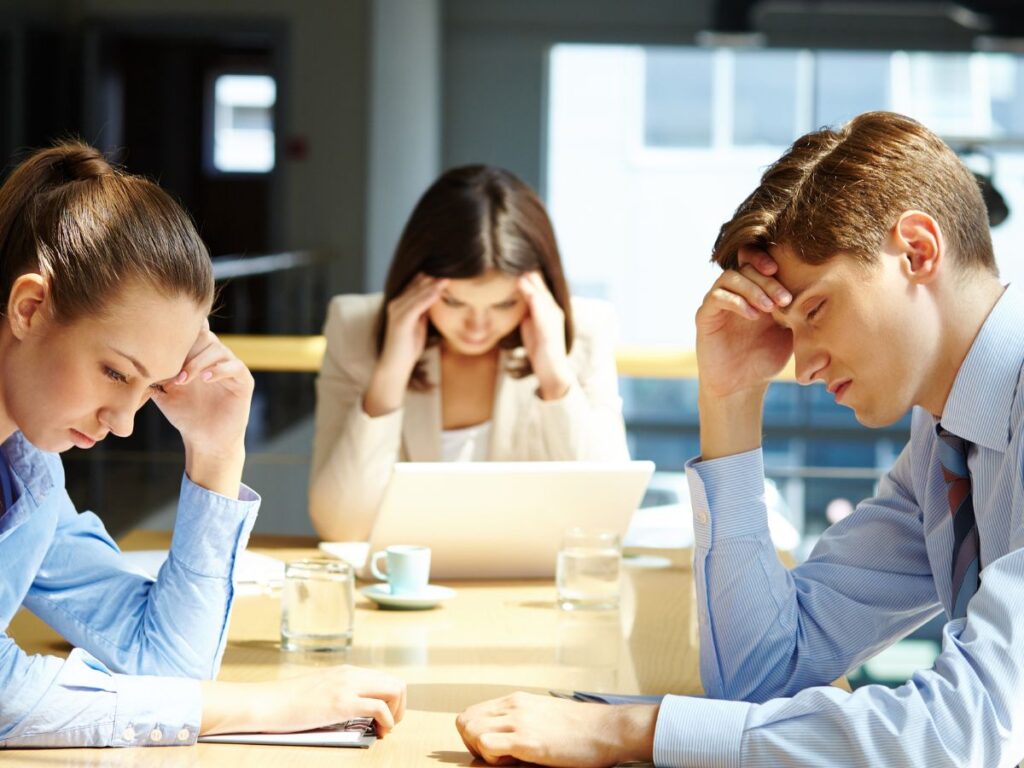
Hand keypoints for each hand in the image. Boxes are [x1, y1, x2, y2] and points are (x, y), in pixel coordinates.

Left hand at [152, 321, 253, 495]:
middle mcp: (215, 356)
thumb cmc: (184, 414)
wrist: (205, 440)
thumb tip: (125, 358)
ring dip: (198, 362)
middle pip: (204, 335)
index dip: (180, 330)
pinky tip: (206, 379)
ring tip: (183, 380)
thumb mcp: (162, 390)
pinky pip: (235, 366)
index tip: (160, 338)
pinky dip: (220, 370)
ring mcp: (230, 367)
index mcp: (197, 354)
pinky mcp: (243, 381)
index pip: (192, 330)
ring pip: (218, 349)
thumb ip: (152, 372)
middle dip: (186, 347)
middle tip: (169, 366)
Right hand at [201, 666, 406, 736]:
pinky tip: (378, 732)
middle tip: (389, 726)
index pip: (385, 679)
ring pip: (394, 690)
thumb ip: (339, 694)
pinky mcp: (341, 702)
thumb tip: (357, 711)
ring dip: (397, 713)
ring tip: (384, 730)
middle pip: (396, 683)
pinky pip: (379, 708)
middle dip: (401, 707)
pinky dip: (386, 721)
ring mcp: (347, 686)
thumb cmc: (287, 704)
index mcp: (346, 671)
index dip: (393, 700)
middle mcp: (351, 674)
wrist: (265, 703)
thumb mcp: (320, 691)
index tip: (384, 719)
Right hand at [381, 274, 448, 377]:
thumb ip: (423, 311)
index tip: (449, 270)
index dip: (431, 278)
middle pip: (416, 285)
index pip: (416, 285)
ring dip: (432, 285)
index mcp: (400, 304)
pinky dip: (427, 297)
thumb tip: (434, 299)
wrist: (395, 366)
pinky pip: (416, 305)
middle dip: (433, 277)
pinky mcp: (400, 321)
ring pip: (416, 293)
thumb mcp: (418, 324)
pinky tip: (438, 291)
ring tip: (447, 277)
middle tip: (451, 268)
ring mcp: (396, 311)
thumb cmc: (407, 347)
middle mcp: (396, 304)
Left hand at [456, 692, 657, 766]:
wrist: (607, 729)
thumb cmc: (581, 729)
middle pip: (465, 720)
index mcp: (516, 700)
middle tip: (494, 758)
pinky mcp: (527, 739)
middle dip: (472, 744)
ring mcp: (519, 720)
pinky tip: (512, 761)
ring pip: (471, 730)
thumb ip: (520, 722)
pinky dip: (491, 757)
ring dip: (481, 750)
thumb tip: (500, 740)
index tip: (492, 750)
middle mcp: (514, 705)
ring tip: (505, 759)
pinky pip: (487, 745)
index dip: (474, 735)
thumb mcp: (544, 716)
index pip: (473, 712)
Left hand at [518, 272, 571, 399]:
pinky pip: (540, 304)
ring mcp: (553, 316)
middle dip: (529, 272)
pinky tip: (522, 282)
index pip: (539, 288)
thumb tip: (515, 303)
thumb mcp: (530, 327)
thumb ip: (526, 314)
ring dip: (529, 278)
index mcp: (549, 310)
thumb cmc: (540, 350)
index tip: (513, 262)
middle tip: (513, 256)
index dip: (528, 276)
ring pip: (541, 291)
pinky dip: (531, 292)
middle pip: (540, 285)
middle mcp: (554, 309)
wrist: (551, 370)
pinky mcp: (549, 324)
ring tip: (516, 264)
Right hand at [695, 247, 793, 398]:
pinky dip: (737, 302)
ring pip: (731, 277)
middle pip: (746, 265)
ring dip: (753, 289)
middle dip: (768, 280)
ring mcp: (718, 302)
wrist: (742, 386)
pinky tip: (753, 316)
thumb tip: (822, 287)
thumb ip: (796, 307)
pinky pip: (717, 297)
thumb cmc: (767, 358)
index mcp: (754, 289)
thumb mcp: (789, 330)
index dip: (770, 258)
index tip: (791, 272)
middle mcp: (734, 291)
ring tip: (770, 308)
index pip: (758, 259)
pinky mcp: (705, 316)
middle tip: (785, 299)